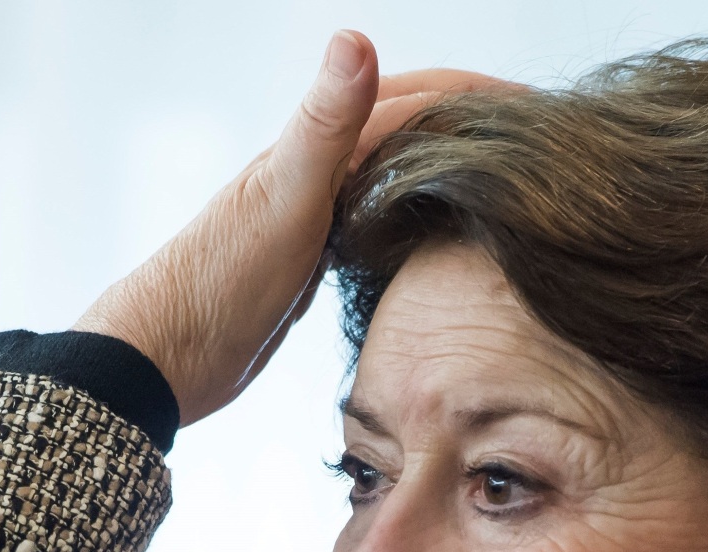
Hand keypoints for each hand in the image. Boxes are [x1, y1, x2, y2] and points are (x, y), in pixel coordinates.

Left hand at [74, 35, 522, 426]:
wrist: (164, 357)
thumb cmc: (218, 281)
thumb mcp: (284, 196)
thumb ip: (325, 123)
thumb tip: (355, 37)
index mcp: (316, 146)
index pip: (415, 99)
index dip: (479, 95)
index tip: (543, 107)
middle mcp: (316, 169)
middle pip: (409, 128)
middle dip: (472, 124)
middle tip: (539, 142)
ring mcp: (314, 214)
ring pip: (396, 173)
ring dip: (448, 165)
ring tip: (504, 180)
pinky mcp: (311, 259)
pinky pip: (379, 219)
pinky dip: (416, 212)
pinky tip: (435, 236)